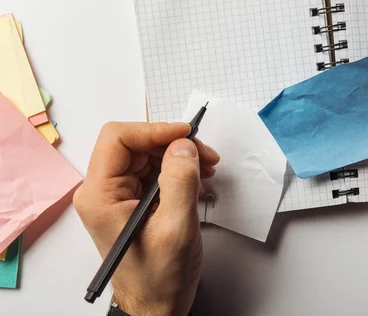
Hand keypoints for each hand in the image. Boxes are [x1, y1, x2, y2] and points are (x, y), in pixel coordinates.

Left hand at [75, 122, 219, 315]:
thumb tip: (184, 145)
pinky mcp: (132, 200)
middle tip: (205, 156)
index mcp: (100, 196)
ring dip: (179, 156)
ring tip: (206, 169)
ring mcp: (117, 195)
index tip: (186, 134)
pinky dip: (178, 169)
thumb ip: (180, 182)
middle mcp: (103, 191)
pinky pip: (154, 170)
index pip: (118, 139)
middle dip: (172, 144)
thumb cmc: (160, 278)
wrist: (157, 305)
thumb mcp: (176, 229)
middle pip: (135, 144)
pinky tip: (197, 180)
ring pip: (148, 154)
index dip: (154, 130)